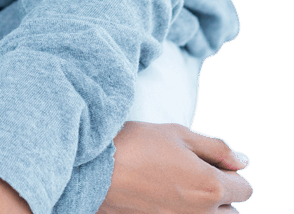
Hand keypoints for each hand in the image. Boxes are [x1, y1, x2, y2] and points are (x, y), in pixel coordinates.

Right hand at [98, 121, 252, 212]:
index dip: (230, 171)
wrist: (97, 170)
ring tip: (181, 187)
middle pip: (232, 212)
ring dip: (206, 208)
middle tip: (194, 174)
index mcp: (211, 187)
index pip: (244, 188)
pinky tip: (166, 197)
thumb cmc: (136, 146)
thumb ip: (216, 148)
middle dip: (222, 194)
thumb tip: (243, 161)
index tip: (209, 161)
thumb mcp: (179, 135)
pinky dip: (186, 212)